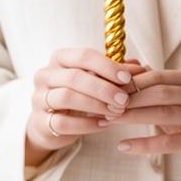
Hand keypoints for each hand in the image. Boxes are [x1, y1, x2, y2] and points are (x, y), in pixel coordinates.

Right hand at [26, 49, 145, 166]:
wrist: (51, 123)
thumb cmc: (78, 95)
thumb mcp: (96, 81)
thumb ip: (116, 74)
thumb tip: (141, 67)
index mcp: (60, 58)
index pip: (83, 56)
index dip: (107, 66)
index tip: (128, 79)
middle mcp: (45, 75)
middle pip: (74, 77)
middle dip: (103, 88)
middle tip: (124, 100)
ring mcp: (39, 98)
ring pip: (67, 98)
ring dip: (95, 105)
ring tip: (116, 112)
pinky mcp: (39, 121)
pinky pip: (63, 122)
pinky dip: (86, 124)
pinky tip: (104, 125)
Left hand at [100, 66, 180, 164]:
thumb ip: (164, 85)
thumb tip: (126, 74)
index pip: (156, 76)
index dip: (130, 82)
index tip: (106, 88)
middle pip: (157, 92)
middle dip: (127, 98)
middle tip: (102, 104)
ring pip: (161, 113)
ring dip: (131, 117)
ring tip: (108, 121)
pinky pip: (168, 142)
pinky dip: (143, 144)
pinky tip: (124, 146)